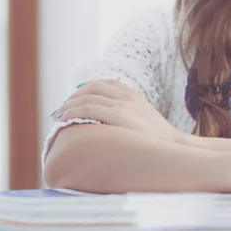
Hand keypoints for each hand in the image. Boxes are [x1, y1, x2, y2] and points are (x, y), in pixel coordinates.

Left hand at [50, 79, 184, 142]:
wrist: (173, 147)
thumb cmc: (160, 141)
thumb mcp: (147, 121)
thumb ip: (133, 116)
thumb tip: (116, 126)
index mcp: (134, 97)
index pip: (108, 83)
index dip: (89, 87)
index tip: (77, 96)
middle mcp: (127, 98)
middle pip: (94, 87)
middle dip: (75, 95)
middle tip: (63, 107)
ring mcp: (122, 106)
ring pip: (87, 98)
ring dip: (69, 105)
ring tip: (58, 114)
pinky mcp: (117, 117)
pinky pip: (88, 109)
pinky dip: (73, 112)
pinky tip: (64, 120)